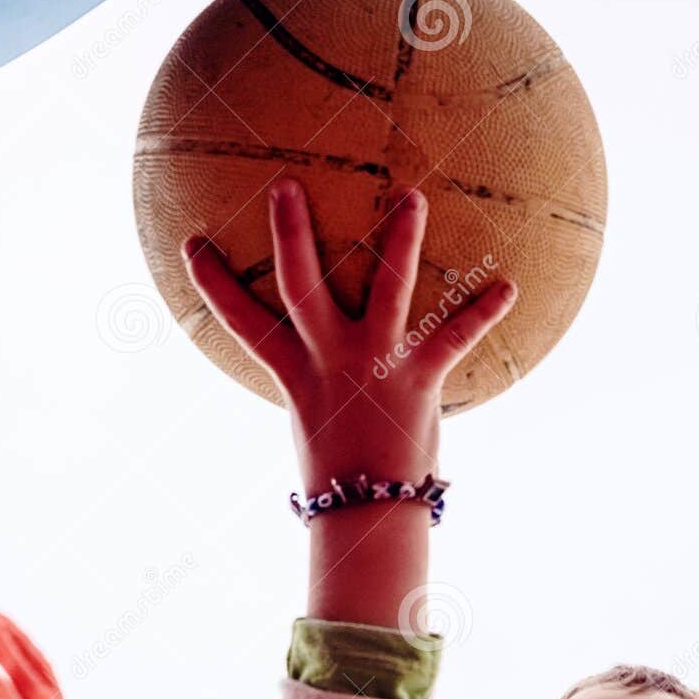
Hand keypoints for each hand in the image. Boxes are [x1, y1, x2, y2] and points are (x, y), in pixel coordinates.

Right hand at [181, 179, 515, 494]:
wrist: (369, 513)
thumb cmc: (342, 474)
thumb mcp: (317, 423)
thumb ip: (320, 386)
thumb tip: (327, 376)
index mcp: (298, 373)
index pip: (244, 324)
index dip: (213, 285)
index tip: (189, 244)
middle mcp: (331, 359)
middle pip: (301, 285)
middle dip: (291, 234)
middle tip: (286, 185)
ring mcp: (376, 363)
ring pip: (388, 288)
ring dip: (402, 241)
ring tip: (414, 198)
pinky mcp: (419, 378)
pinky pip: (456, 336)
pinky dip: (483, 312)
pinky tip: (509, 287)